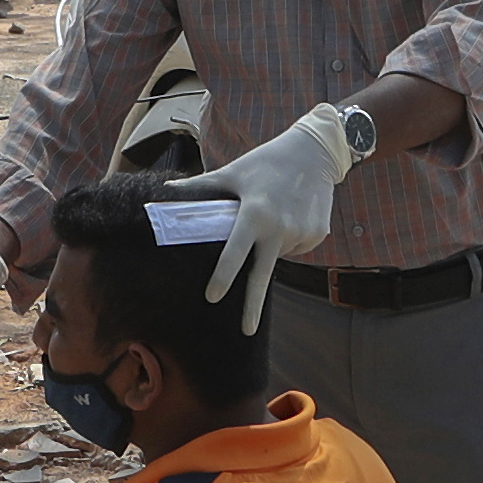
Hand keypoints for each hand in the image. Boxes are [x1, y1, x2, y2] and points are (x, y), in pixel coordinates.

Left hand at [165, 106, 359, 329]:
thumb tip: (164, 192)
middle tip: (246, 331)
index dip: (223, 275)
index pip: (236, 251)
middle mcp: (280, 228)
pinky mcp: (318, 234)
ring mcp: (302, 233)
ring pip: (279, 254)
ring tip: (275, 211)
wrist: (316, 151)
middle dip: (253, 307)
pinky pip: (297, 247)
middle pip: (263, 275)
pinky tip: (293, 213)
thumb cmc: (266, 162)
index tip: (212, 297)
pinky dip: (290, 237)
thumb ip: (200, 187)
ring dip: (272, 245)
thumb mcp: (232, 172)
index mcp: (256, 213)